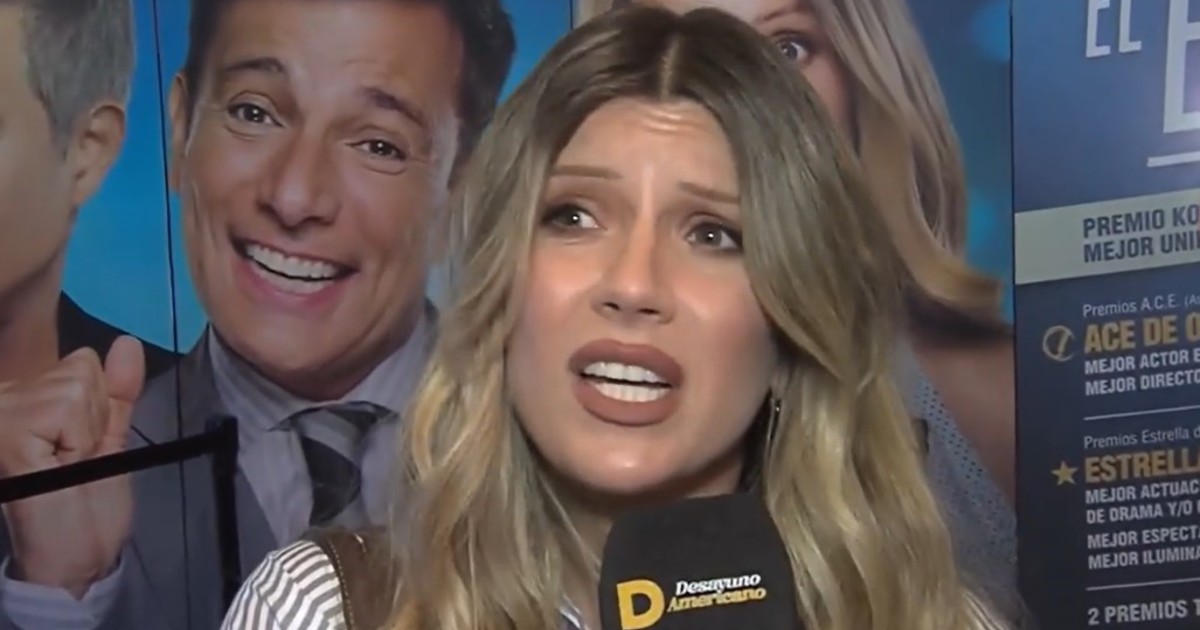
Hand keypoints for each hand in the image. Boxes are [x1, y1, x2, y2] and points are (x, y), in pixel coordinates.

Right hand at [0, 336, 144, 597]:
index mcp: (23, 397)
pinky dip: (78, 441)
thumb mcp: (109, 437)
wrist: (75, 556)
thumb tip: (126, 343)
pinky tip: (57, 467)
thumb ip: (116, 391)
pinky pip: (68, 408)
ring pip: (77, 386)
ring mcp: (2, 413)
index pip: (82, 362)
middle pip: (82, 368)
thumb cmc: (87, 504)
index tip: (78, 446)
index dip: (98, 408)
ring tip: (65, 465)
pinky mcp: (7, 433)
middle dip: (94, 419)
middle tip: (73, 459)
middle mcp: (4, 398)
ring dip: (87, 432)